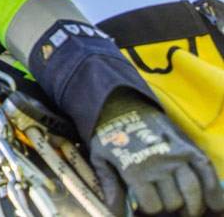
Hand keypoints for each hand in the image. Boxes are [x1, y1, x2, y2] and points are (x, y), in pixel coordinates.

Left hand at [89, 92, 223, 215]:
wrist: (122, 106)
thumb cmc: (111, 136)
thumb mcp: (101, 159)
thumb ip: (109, 187)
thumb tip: (114, 212)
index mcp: (135, 170)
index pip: (153, 205)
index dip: (151, 209)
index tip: (149, 205)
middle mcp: (158, 164)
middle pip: (174, 201)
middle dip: (171, 207)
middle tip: (168, 205)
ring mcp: (176, 154)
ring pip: (193, 190)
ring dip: (193, 205)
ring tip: (188, 210)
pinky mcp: (188, 146)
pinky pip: (206, 170)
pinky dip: (214, 189)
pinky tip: (215, 205)